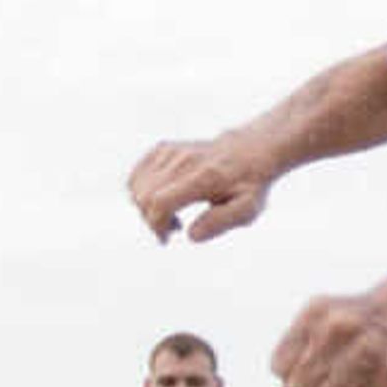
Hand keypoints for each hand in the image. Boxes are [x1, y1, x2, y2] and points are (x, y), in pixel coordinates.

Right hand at [129, 135, 274, 244]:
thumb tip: (191, 235)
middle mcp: (184, 161)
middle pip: (145, 196)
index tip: (167, 238)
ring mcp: (171, 152)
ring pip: (137, 186)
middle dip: (151, 220)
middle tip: (173, 229)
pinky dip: (141, 192)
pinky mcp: (163, 148)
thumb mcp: (247, 209)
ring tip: (171, 214)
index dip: (156, 225)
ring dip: (146, 208)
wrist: (249, 151)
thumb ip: (221, 222)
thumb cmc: (248, 185)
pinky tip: (161, 200)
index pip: (161, 202)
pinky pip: (136, 175)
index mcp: (204, 177)